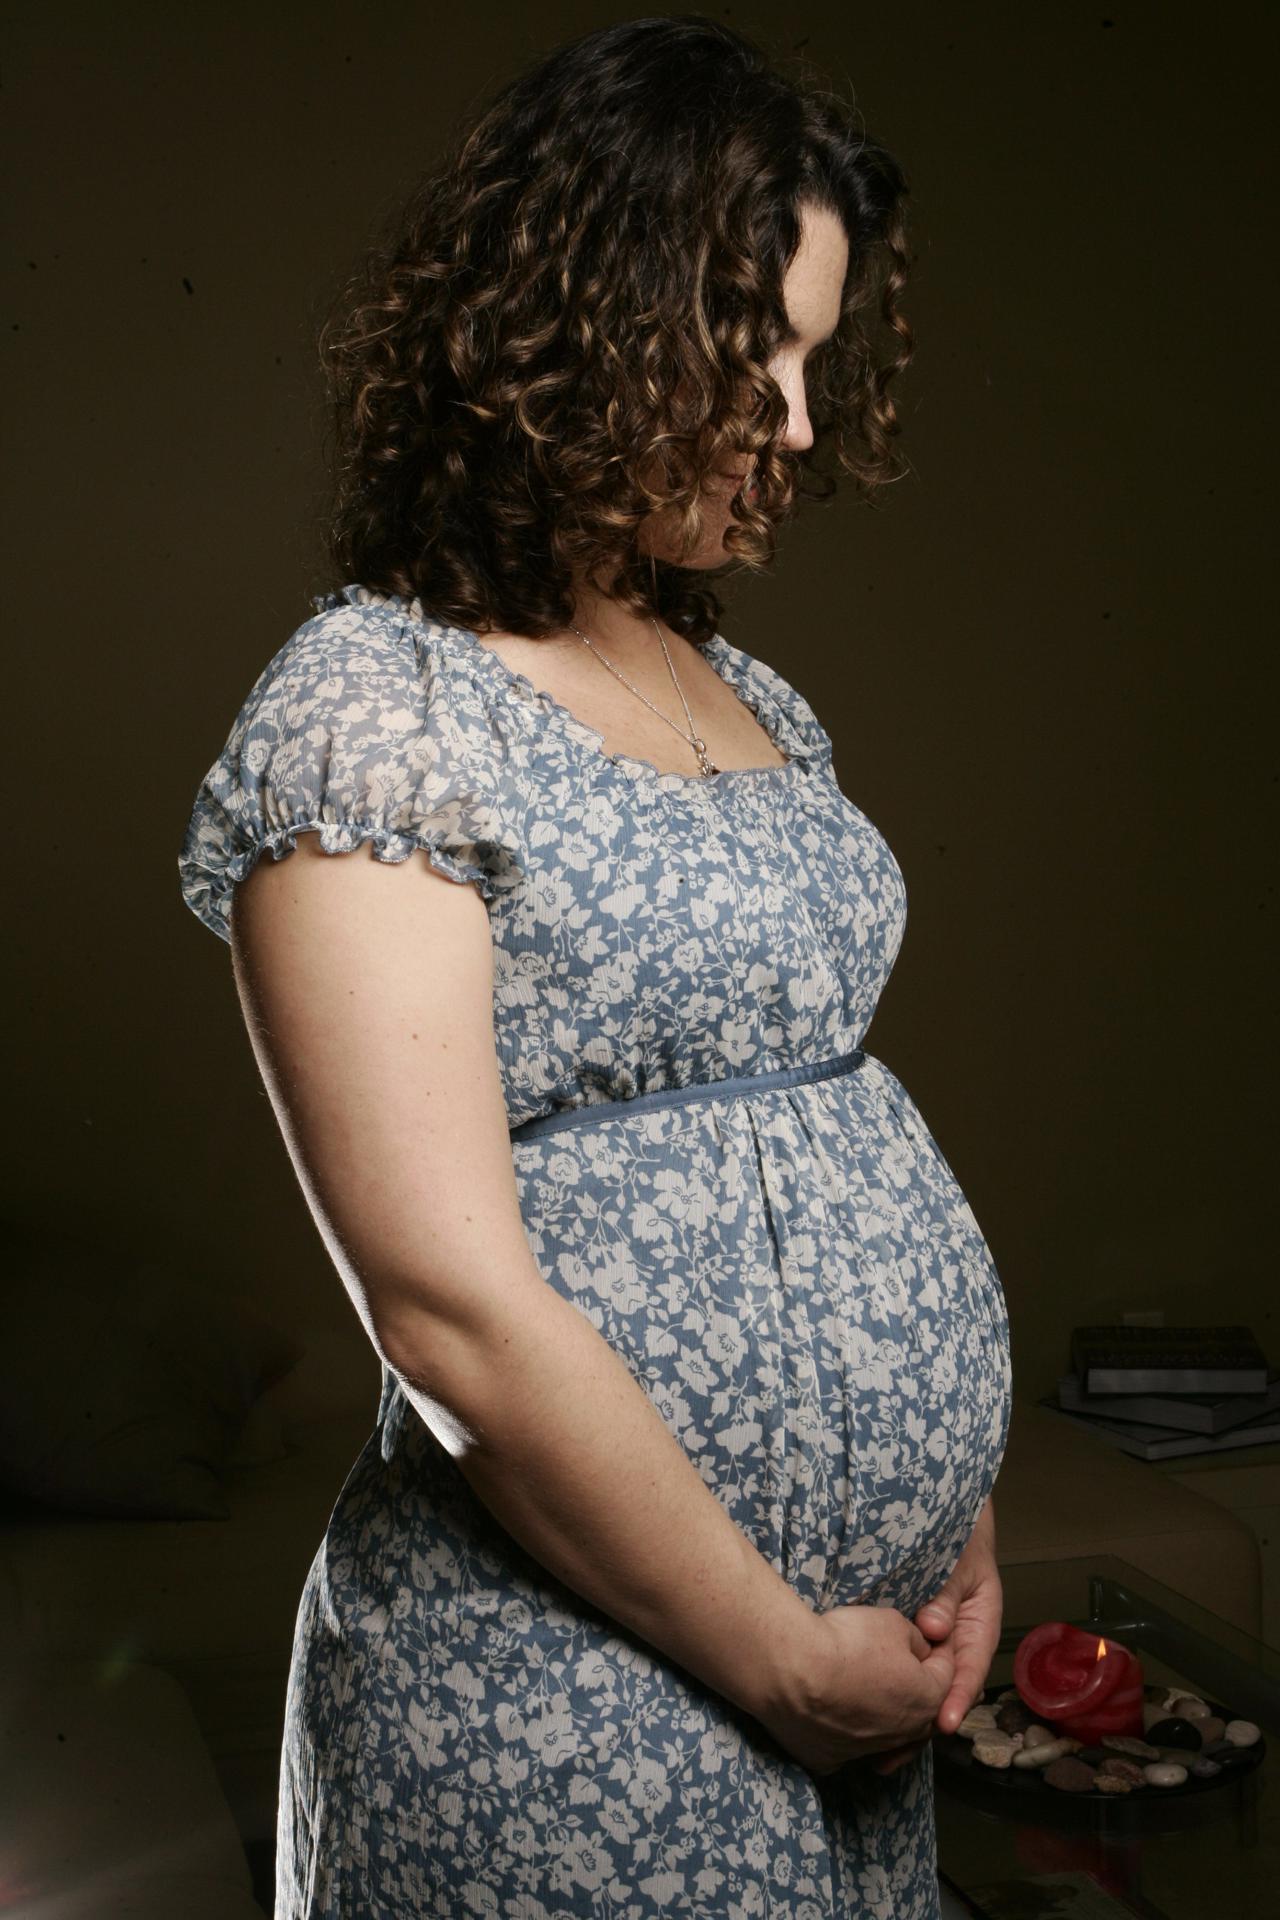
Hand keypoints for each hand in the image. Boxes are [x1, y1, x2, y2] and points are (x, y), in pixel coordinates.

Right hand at [754, 1599, 956, 1777]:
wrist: (793, 1671)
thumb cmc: (849, 1642)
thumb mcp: (892, 1622)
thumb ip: (914, 1638)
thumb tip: (917, 1649)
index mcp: (928, 1701)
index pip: (946, 1672)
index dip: (936, 1648)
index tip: (922, 1634)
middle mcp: (903, 1735)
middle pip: (918, 1711)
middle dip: (913, 1688)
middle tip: (897, 1664)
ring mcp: (866, 1753)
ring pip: (884, 1735)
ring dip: (880, 1713)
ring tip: (865, 1688)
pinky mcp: (830, 1760)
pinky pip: (845, 1746)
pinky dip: (844, 1730)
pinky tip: (833, 1712)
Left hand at [871, 1503, 1003, 1775]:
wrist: (941, 1513)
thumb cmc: (956, 1533)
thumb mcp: (959, 1562)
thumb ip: (948, 1594)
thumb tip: (934, 1628)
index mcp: (979, 1624)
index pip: (969, 1668)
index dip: (957, 1697)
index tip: (944, 1723)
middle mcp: (956, 1640)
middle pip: (942, 1690)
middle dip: (921, 1724)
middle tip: (895, 1754)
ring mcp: (932, 1642)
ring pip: (919, 1687)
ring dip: (901, 1719)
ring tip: (877, 1755)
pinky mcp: (906, 1640)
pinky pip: (898, 1670)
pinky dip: (885, 1693)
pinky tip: (863, 1721)